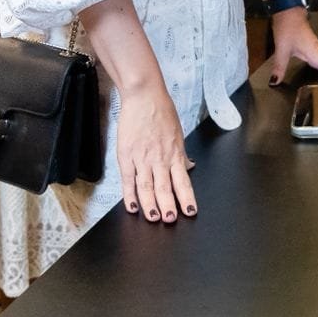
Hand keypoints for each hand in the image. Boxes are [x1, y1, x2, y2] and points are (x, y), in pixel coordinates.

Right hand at [114, 84, 196, 222]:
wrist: (144, 97)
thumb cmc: (161, 112)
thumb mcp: (178, 133)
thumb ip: (181, 154)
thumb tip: (189, 167)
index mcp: (175, 153)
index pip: (183, 181)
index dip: (187, 198)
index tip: (190, 211)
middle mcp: (160, 158)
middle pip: (165, 187)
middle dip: (168, 206)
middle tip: (170, 220)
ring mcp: (142, 158)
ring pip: (147, 187)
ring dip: (150, 205)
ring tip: (153, 218)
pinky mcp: (126, 155)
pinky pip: (128, 179)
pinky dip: (130, 195)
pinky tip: (133, 206)